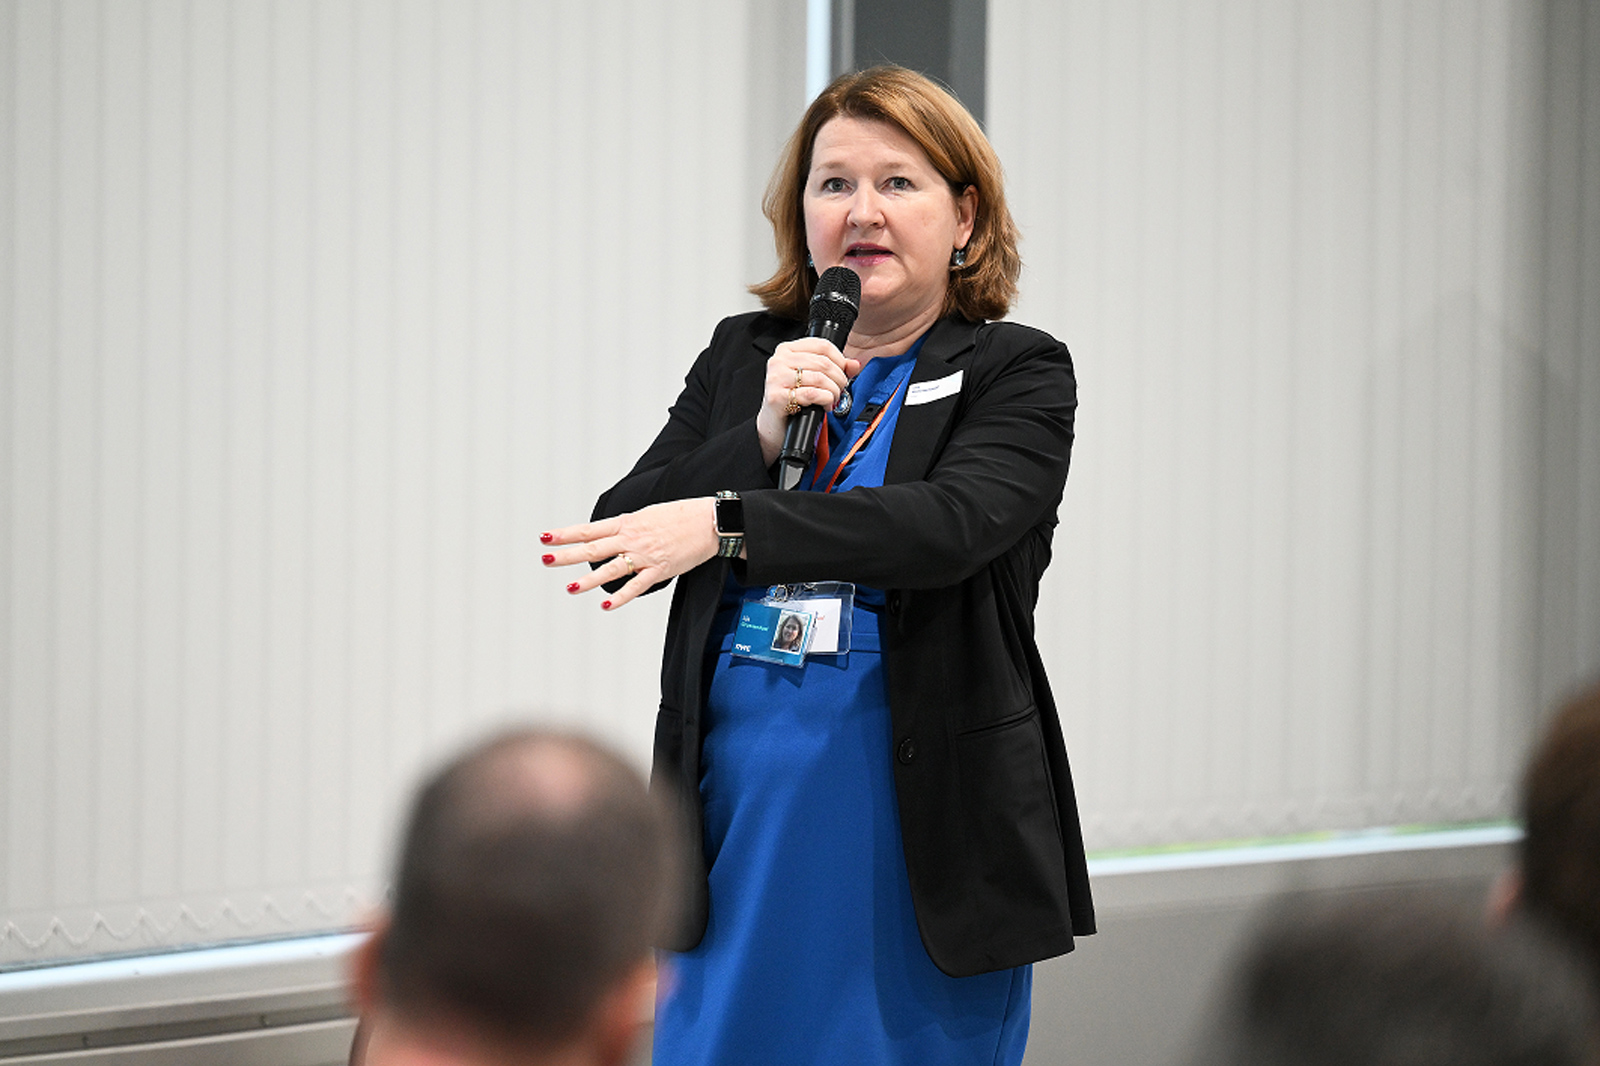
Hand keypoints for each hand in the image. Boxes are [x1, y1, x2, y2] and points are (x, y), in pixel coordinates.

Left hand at [540, 498, 720, 610]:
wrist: (709, 521)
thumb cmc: (680, 516)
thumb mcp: (647, 514)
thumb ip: (626, 526)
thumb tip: (609, 533)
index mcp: (627, 522)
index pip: (589, 529)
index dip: (565, 534)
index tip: (545, 537)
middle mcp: (631, 539)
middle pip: (592, 548)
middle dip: (566, 555)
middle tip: (545, 559)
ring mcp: (645, 555)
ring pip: (610, 568)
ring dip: (588, 579)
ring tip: (570, 587)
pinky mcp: (660, 570)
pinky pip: (636, 586)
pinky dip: (620, 597)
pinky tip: (606, 605)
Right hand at [755, 339, 859, 464]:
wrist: (775, 424)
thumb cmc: (792, 398)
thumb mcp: (812, 378)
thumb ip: (834, 368)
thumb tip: (854, 364)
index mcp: (787, 350)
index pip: (822, 345)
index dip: (840, 359)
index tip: (844, 372)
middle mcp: (779, 361)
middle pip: (823, 362)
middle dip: (839, 378)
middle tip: (841, 389)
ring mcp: (776, 378)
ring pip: (819, 378)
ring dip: (833, 391)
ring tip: (833, 398)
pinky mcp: (778, 396)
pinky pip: (812, 394)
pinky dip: (825, 400)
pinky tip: (826, 405)